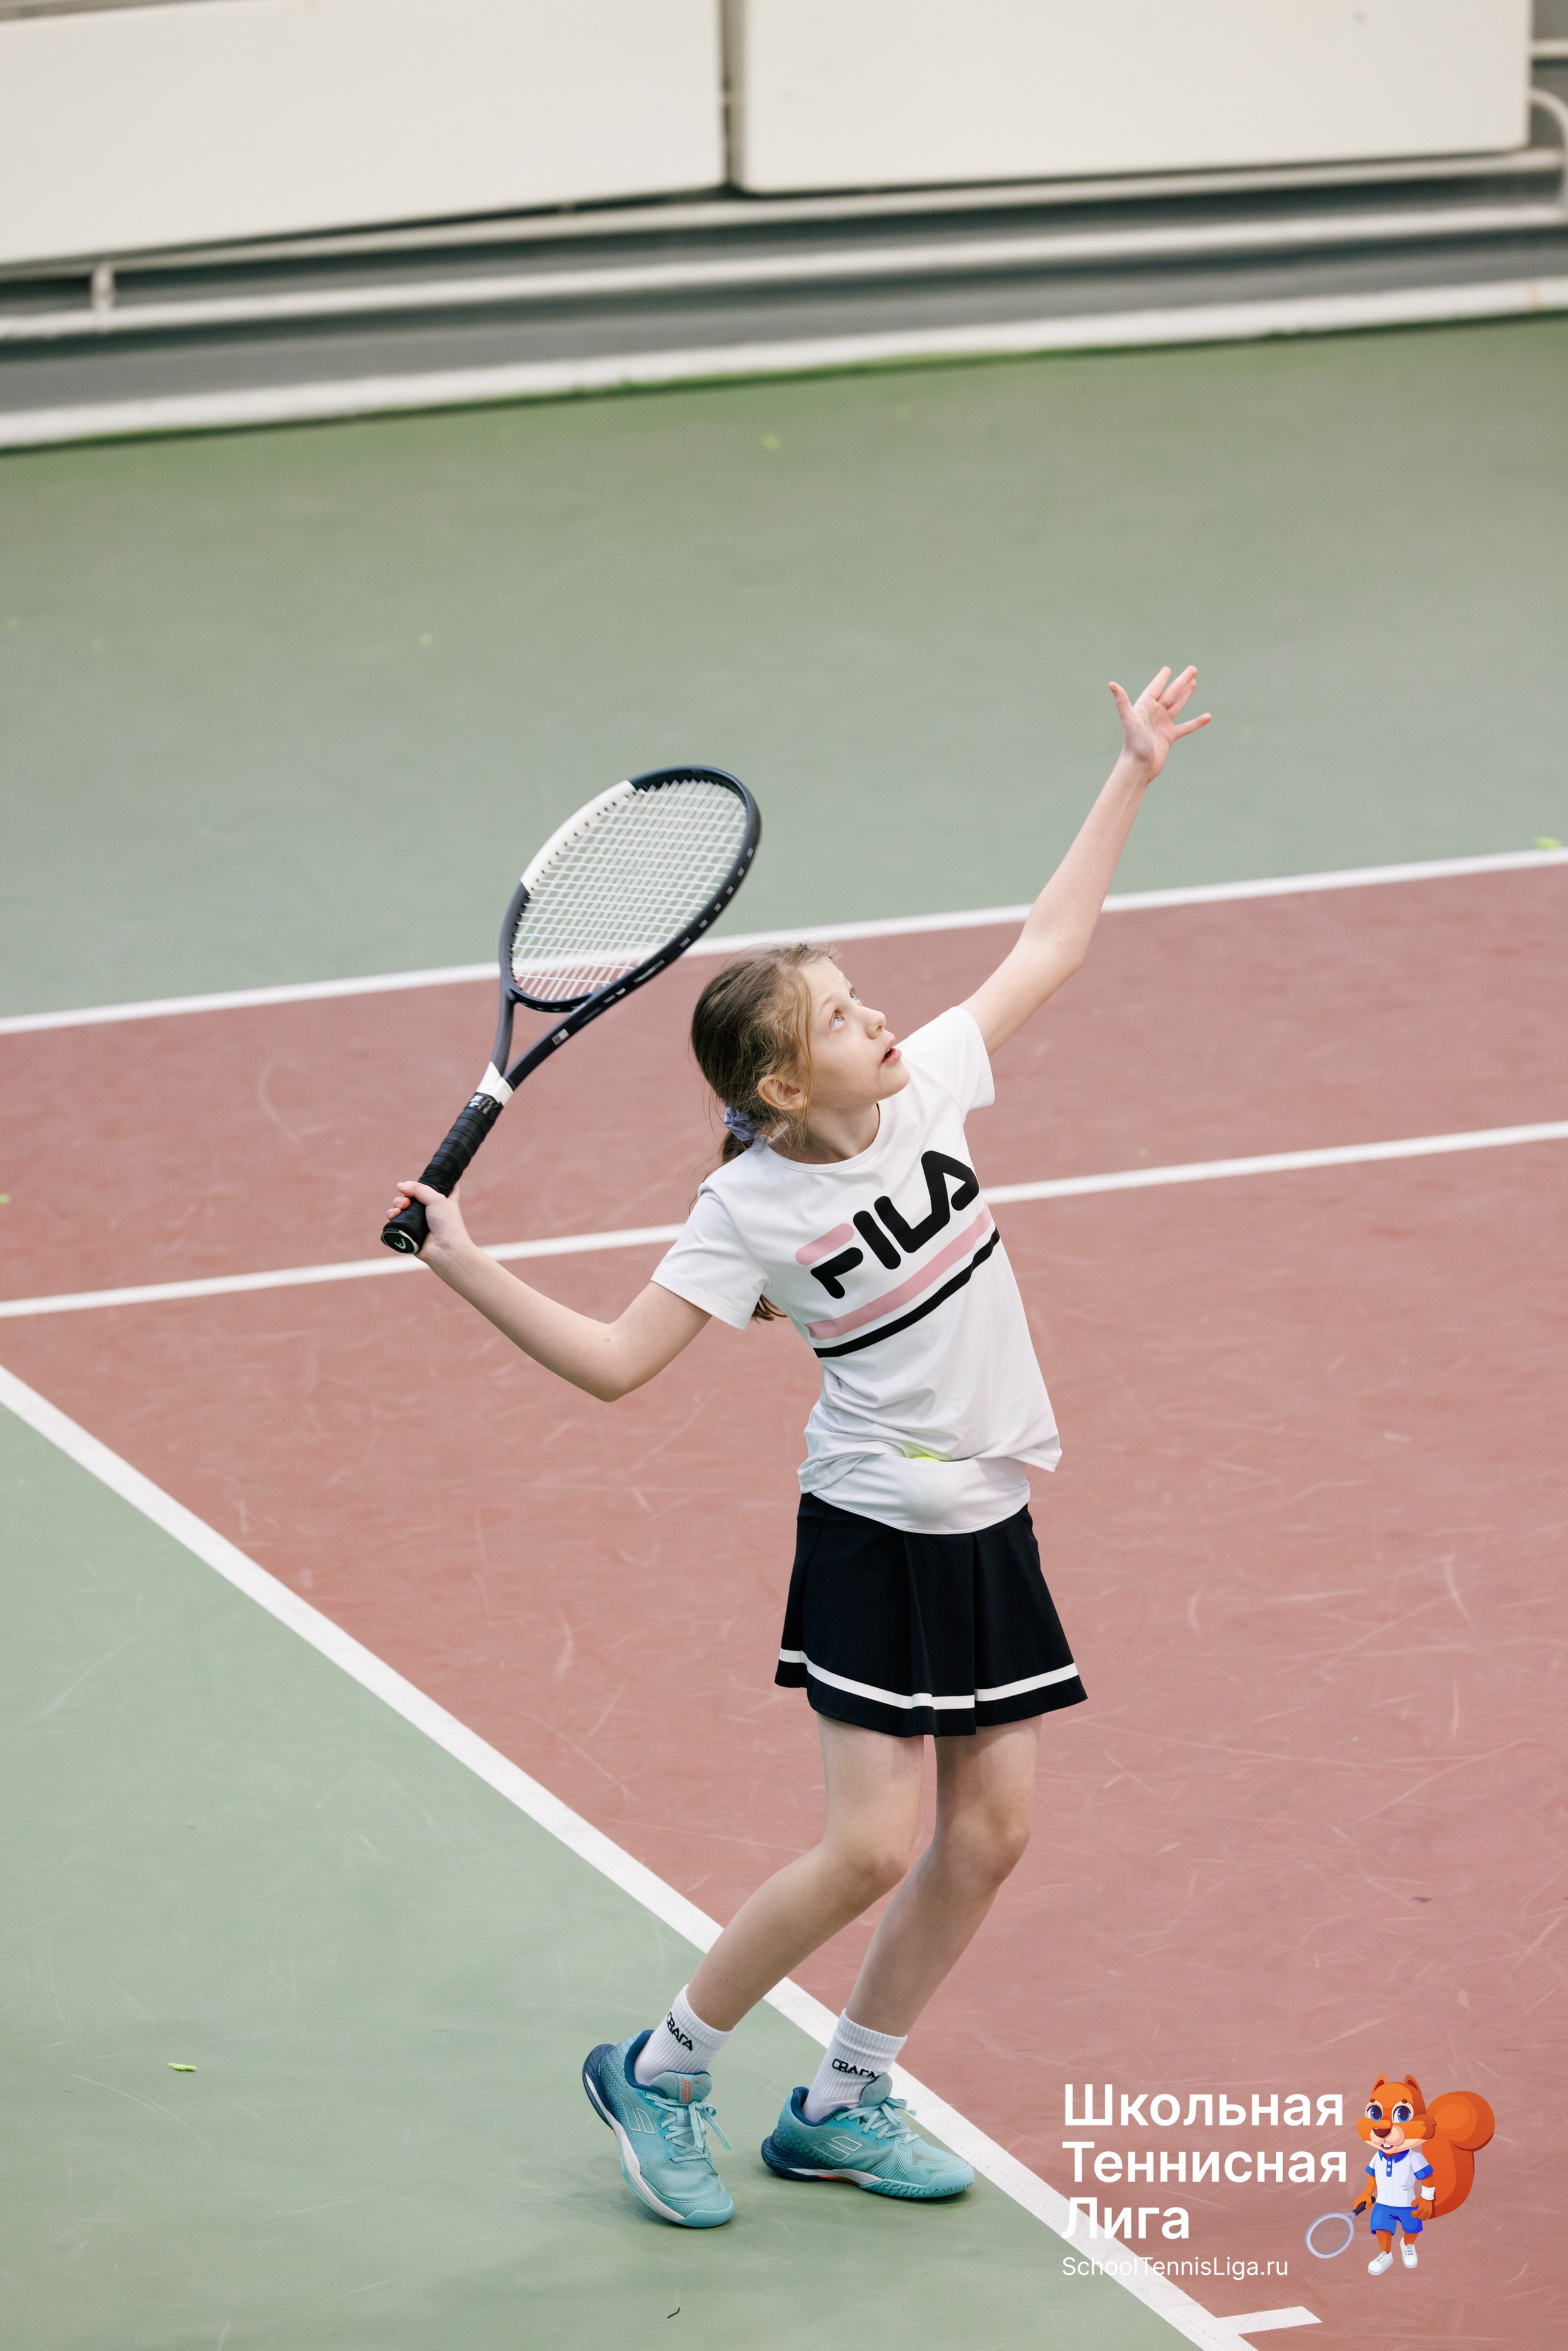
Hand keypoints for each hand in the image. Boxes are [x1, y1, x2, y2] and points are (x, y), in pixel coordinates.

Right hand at [388, 1178, 473, 1262]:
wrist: (445, 1250)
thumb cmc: (448, 1225)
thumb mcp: (437, 1199)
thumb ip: (419, 1189)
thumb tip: (400, 1186)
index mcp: (442, 1201)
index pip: (439, 1188)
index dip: (433, 1182)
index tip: (427, 1178)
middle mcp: (429, 1211)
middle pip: (412, 1196)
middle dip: (404, 1195)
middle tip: (406, 1201)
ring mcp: (418, 1222)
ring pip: (401, 1207)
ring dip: (397, 1204)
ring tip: (400, 1208)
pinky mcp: (408, 1232)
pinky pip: (395, 1220)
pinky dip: (392, 1215)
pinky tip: (395, 1215)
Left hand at [1108, 664, 1211, 781]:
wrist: (1138, 767)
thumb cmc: (1133, 744)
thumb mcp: (1129, 719)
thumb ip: (1122, 701)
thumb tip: (1111, 684)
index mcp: (1144, 707)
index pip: (1155, 688)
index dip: (1161, 679)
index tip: (1167, 670)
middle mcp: (1153, 714)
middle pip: (1170, 693)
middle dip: (1181, 681)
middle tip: (1193, 669)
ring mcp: (1162, 725)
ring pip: (1177, 706)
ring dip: (1186, 694)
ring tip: (1194, 682)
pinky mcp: (1169, 737)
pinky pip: (1185, 727)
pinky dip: (1196, 722)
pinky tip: (1208, 716)